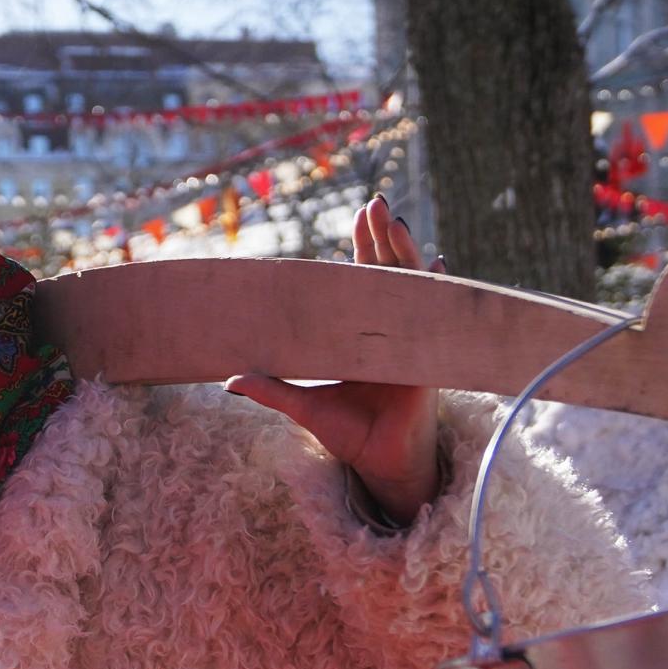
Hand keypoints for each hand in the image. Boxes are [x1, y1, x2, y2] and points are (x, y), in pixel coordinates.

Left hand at [225, 195, 441, 522]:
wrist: (381, 464)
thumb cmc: (350, 434)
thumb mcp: (304, 407)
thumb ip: (271, 390)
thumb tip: (229, 380)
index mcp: (361, 335)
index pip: (362, 281)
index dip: (361, 249)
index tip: (356, 219)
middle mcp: (389, 332)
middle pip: (388, 273)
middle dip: (382, 238)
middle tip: (375, 204)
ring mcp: (410, 342)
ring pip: (409, 287)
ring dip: (405, 252)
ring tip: (395, 222)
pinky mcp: (425, 361)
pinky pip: (433, 321)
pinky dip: (436, 294)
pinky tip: (438, 267)